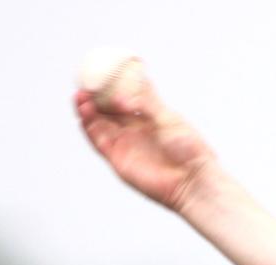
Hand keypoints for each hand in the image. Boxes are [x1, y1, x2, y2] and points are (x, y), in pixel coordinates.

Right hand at [75, 74, 216, 211]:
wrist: (193, 181)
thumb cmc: (189, 150)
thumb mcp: (169, 119)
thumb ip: (147, 101)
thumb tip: (128, 83)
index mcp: (148, 117)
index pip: (122, 97)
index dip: (109, 86)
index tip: (99, 71)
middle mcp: (134, 130)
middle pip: (106, 109)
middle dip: (93, 96)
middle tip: (85, 84)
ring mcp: (125, 144)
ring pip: (98, 124)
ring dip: (87, 110)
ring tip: (81, 97)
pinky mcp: (118, 160)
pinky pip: (98, 142)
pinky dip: (89, 128)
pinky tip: (84, 115)